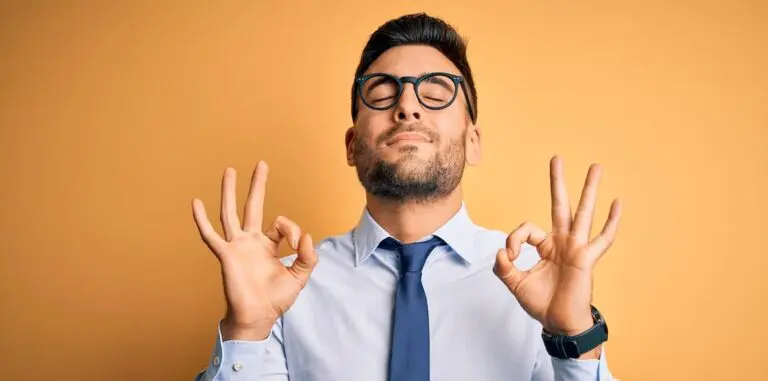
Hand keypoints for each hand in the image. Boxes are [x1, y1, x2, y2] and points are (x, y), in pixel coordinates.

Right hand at [192, 161, 317, 339]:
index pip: (280, 224)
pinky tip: (196, 202)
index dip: (291, 229)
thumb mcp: (299, 276)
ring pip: (231, 213)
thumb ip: (307, 257)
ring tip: (230, 170)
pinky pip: (211, 235)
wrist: (258, 317)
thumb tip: (306, 235)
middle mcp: (251, 242)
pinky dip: (202, 219)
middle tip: (261, 164)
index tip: (297, 243)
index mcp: (268, 245)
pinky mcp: (226, 254)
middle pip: (253, 206)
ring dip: (230, 192)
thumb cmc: (276, 299)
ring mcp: (237, 246)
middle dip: (258, 185)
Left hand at [493, 156, 620, 346]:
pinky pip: (602, 238)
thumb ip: (504, 267)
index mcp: (546, 246)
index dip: (514, 238)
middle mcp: (562, 242)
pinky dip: (611, 221)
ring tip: (596, 166)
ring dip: (589, 189)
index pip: (527, 229)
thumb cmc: (541, 303)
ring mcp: (576, 248)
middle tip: (556, 158)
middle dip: (558, 182)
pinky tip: (618, 202)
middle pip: (560, 205)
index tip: (510, 255)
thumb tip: (500, 253)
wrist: (558, 323)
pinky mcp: (586, 258)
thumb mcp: (514, 284)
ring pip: (583, 213)